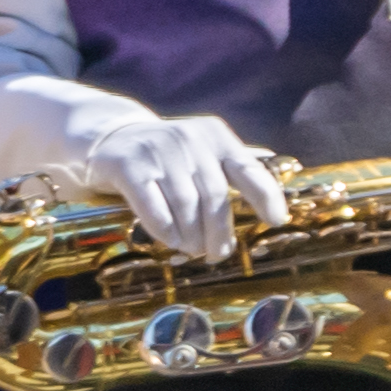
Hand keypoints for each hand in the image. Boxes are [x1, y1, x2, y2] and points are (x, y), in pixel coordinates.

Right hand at [96, 118, 278, 261]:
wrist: (111, 136)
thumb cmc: (167, 153)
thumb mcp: (202, 148)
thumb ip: (233, 162)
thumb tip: (279, 173)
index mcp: (215, 136)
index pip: (249, 168)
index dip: (266, 196)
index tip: (276, 221)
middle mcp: (190, 139)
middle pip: (215, 195)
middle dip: (220, 231)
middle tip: (218, 254)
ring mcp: (158, 150)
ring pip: (185, 203)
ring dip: (192, 234)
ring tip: (193, 250)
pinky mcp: (128, 165)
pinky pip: (152, 204)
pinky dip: (164, 228)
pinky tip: (171, 241)